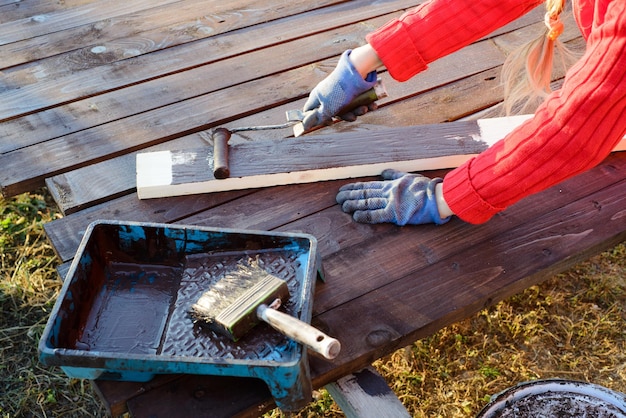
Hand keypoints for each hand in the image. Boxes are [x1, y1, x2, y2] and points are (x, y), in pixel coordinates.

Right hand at [301, 50, 377, 130]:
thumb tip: (306, 126)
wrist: (357, 69)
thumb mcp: (328, 107)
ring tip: (367, 108)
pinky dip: (366, 103)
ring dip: (359, 110)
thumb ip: (319, 117)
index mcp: (318, 96)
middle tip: (354, 117)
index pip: (311, 110)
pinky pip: (357, 100)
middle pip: (335, 111)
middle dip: (347, 116)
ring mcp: (341, 91)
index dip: (318, 119)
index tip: (329, 122)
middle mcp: (329, 94)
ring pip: (349, 107)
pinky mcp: (352, 88)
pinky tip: (373, 105)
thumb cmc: (339, 91)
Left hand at [336, 169, 450, 225]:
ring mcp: (391, 202)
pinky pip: (377, 215)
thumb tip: (383, 172)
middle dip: (349, 196)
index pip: (368, 186)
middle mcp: (388, 192)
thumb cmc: (426, 188)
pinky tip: (356, 216)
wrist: (438, 197)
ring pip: (367, 202)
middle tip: (337, 198)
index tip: (342, 189)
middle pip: (364, 193)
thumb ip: (394, 174)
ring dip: (354, 205)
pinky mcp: (396, 213)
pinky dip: (366, 215)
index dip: (353, 188)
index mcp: (390, 185)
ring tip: (342, 206)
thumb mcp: (408, 176)